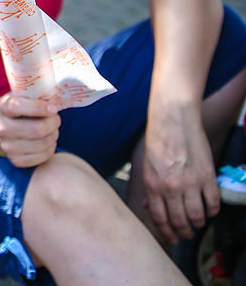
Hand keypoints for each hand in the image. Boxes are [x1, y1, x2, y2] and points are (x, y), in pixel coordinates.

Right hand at [0, 93, 60, 167]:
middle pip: (37, 129)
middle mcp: (1, 128)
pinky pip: (43, 156)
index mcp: (3, 108)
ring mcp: (7, 146)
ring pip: (43, 143)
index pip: (18, 106)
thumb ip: (33, 94)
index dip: (39, 108)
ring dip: (54, 135)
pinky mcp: (16, 161)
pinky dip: (51, 148)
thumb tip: (55, 97)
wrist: (1, 129)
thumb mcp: (20, 96)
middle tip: (56, 119)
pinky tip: (48, 141)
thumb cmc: (17, 110)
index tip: (53, 108)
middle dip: (53, 123)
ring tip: (52, 130)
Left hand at [142, 106, 218, 243]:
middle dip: (183, 232)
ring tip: (197, 223)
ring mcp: (191, 183)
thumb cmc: (157, 141)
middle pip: (180, 221)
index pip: (160, 218)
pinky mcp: (207, 177)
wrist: (173, 121)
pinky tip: (209, 210)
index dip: (167, 232)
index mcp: (153, 185)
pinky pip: (214, 203)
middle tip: (186, 234)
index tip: (171, 238)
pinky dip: (212, 211)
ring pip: (198, 216)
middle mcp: (171, 188)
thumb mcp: (146, 166)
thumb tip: (149, 207)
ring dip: (198, 223)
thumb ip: (149, 189)